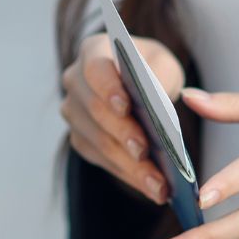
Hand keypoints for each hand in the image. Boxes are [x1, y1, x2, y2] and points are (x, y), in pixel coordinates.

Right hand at [59, 33, 185, 203]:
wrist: (138, 84)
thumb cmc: (151, 69)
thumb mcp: (164, 63)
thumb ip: (160, 75)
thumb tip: (157, 100)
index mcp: (94, 51)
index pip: (94, 69)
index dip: (108, 88)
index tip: (126, 106)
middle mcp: (74, 81)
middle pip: (95, 111)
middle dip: (122, 135)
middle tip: (146, 154)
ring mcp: (74, 113)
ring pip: (99, 142)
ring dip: (130, 166)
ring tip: (159, 184)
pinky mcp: (81, 140)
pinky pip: (103, 161)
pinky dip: (129, 175)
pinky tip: (152, 187)